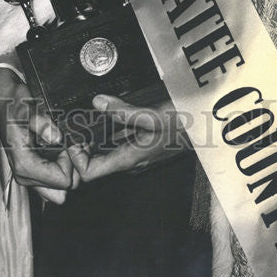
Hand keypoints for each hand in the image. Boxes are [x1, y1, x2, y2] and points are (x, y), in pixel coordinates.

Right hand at [0, 64, 79, 203]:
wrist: (2, 99)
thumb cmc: (14, 102)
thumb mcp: (27, 108)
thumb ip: (42, 123)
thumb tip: (57, 138)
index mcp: (24, 164)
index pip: (62, 181)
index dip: (71, 162)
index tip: (69, 142)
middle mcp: (25, 175)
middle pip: (62, 190)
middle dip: (72, 169)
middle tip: (72, 144)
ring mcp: (28, 175)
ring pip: (59, 189)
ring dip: (69, 169)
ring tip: (69, 144)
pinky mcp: (32, 171)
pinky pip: (54, 181)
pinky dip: (63, 167)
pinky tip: (63, 147)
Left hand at [68, 95, 187, 181]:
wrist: (204, 128)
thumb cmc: (182, 126)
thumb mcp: (152, 116)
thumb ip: (123, 112)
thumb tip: (98, 103)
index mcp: (128, 159)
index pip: (90, 174)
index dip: (76, 159)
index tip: (74, 139)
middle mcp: (129, 162)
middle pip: (94, 166)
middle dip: (80, 149)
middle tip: (73, 129)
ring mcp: (135, 156)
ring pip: (105, 155)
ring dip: (92, 142)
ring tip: (83, 123)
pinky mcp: (140, 147)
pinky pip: (116, 146)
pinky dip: (105, 136)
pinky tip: (104, 119)